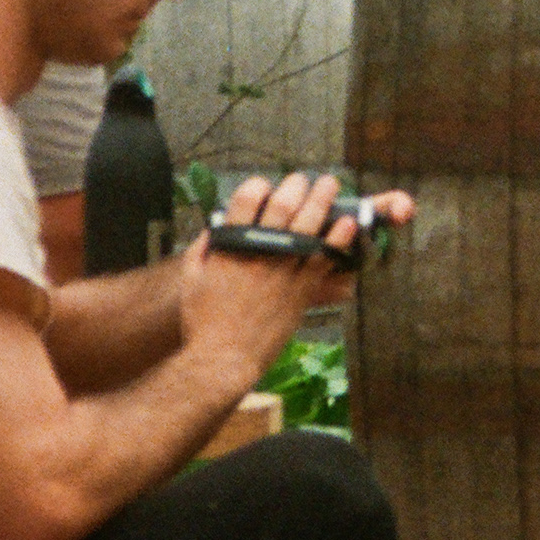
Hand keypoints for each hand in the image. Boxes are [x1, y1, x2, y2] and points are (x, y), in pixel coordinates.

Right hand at [179, 172, 415, 366]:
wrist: (222, 359)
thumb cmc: (202, 322)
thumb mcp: (192, 280)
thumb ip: (202, 249)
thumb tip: (214, 229)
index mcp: (230, 245)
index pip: (247, 198)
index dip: (260, 185)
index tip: (267, 186)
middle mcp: (258, 252)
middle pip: (284, 204)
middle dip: (297, 185)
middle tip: (305, 180)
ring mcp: (282, 269)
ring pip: (309, 224)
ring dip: (323, 199)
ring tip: (331, 185)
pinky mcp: (300, 290)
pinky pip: (324, 257)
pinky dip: (337, 238)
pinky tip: (347, 223)